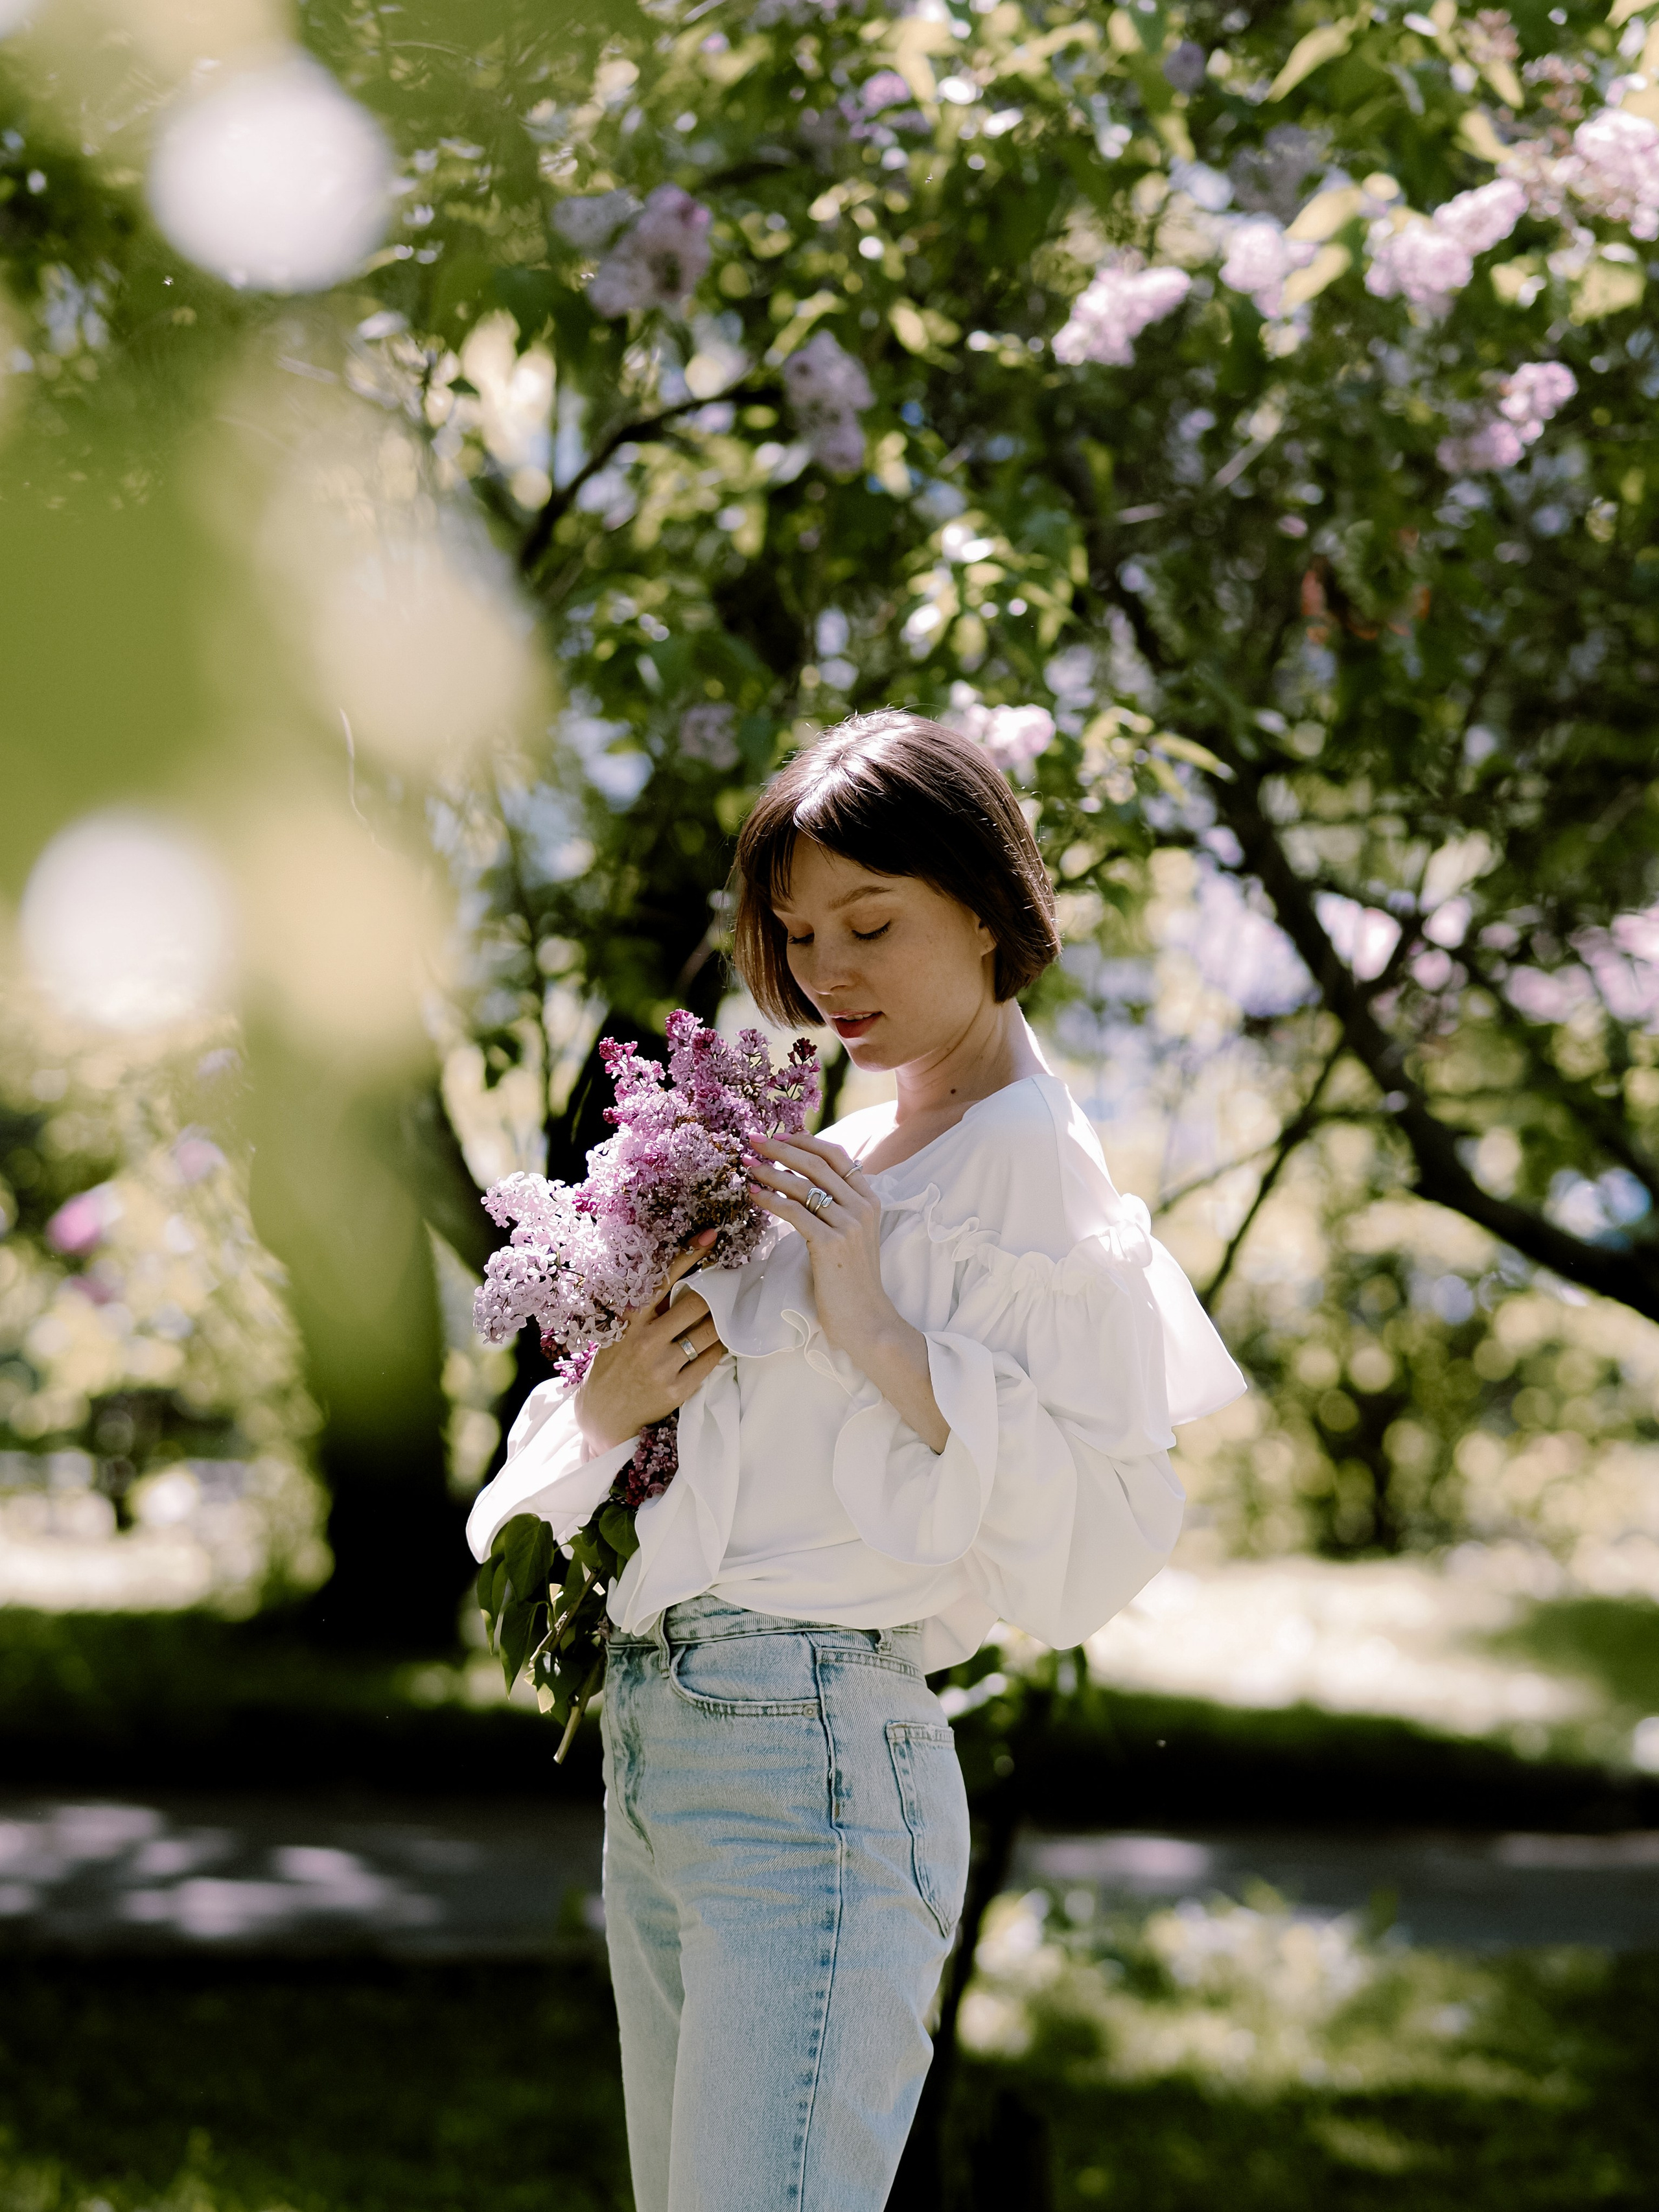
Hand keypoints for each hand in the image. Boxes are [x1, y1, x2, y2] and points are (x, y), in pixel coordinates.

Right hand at [573, 1232, 727, 1453]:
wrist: (603, 1415)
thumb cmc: (614, 1365)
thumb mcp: (619, 1331)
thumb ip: (646, 1310)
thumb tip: (684, 1280)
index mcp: (630, 1320)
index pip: (663, 1279)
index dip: (689, 1255)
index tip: (711, 1236)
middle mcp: (646, 1341)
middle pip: (697, 1304)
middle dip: (715, 1295)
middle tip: (727, 1288)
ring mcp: (662, 1366)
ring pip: (709, 1333)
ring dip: (721, 1323)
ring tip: (725, 1317)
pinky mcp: (676, 1390)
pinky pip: (711, 1360)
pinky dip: (719, 1349)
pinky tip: (718, 1344)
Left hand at [745, 1134, 947, 1451]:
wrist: (867, 1321)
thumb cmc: (850, 1281)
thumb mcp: (851, 1236)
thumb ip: (836, 1207)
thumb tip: (803, 1181)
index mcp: (870, 1200)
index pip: (836, 1156)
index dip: (804, 1141)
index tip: (777, 1134)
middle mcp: (862, 1206)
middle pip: (817, 1163)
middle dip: (781, 1147)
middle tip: (752, 1138)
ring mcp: (849, 1224)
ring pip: (803, 1184)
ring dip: (770, 1170)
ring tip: (746, 1164)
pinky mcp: (831, 1244)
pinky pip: (794, 1211)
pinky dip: (770, 1199)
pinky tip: (752, 1193)